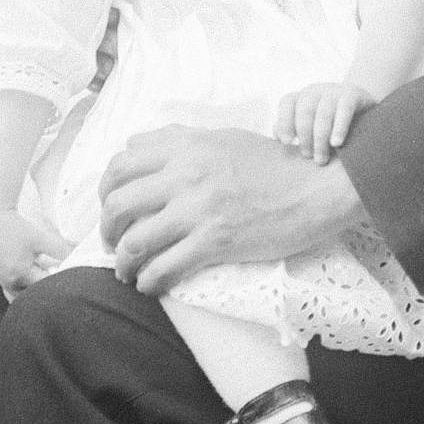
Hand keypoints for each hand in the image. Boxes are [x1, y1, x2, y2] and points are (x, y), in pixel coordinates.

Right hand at [0, 204, 70, 296]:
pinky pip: (16, 294)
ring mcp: (4, 283)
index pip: (47, 286)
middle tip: (62, 282)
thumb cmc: (15, 227)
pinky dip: (28, 291)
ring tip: (49, 282)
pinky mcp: (2, 279)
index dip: (61, 281)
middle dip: (49, 291)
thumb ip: (61, 250)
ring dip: (38, 293)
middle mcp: (10, 282)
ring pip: (26, 297)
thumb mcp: (41, 237)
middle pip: (36, 297)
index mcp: (20, 274)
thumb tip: (79, 259)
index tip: (73, 277)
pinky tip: (36, 283)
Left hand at [98, 125, 360, 296]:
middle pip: (119, 205)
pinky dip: (149, 281)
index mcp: (185, 146)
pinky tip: (151, 285)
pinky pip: (165, 267)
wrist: (317, 188)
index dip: (105, 192)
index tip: (110, 208)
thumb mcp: (222, 137)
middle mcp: (185, 174)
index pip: (121, 166)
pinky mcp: (215, 241)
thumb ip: (178, 140)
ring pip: (135, 241)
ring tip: (127, 271)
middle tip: (112, 243)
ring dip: (123, 262)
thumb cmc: (274, 164)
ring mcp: (199, 209)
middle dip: (106, 230)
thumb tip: (137, 147)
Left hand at [274, 78, 377, 162]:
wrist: (367, 110)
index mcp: (303, 97)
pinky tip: (336, 144)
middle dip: (305, 136)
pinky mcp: (353, 94)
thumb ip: (294, 128)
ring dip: (320, 138)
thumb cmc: (333, 122)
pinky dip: (339, 127)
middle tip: (309, 156)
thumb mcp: (313, 125)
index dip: (284, 121)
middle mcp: (317, 90)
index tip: (287, 142)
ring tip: (321, 159)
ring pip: (323, 113)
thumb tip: (277, 135)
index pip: (287, 102)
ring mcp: (335, 90)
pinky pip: (344, 109)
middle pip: (304, 110)